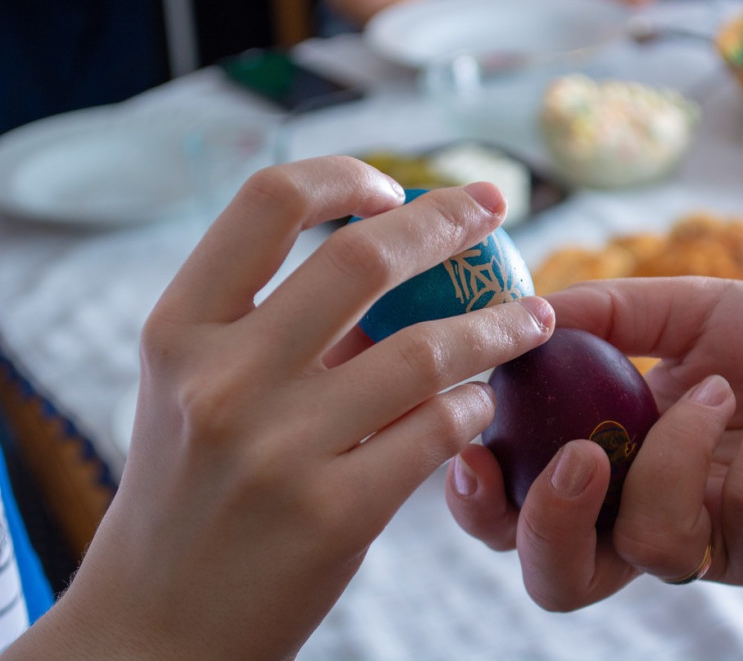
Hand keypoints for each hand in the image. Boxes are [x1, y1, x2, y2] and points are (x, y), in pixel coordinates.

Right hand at [11, 158, 553, 658]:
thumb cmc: (191, 491)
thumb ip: (283, 328)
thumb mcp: (200, 392)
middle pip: (361, 255)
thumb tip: (398, 258)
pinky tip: (482, 406)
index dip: (343, 176)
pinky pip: (436, 432)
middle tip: (495, 207)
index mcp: (179, 330)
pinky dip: (474, 408)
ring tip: (532, 318)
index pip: (266, 201)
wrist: (160, 623)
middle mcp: (219, 379)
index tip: (394, 185)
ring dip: (495, 326)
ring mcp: (276, 449)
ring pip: (423, 350)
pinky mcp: (333, 515)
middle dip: (447, 219)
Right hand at [447, 277, 742, 610]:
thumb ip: (607, 313)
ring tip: (719, 390)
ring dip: (677, 452)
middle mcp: (649, 515)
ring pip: (651, 548)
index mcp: (612, 464)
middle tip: (583, 456)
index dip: (481, 501)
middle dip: (548, 522)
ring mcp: (714, 544)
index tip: (475, 445)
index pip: (520, 511)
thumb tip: (526, 313)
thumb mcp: (689, 309)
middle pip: (560, 577)